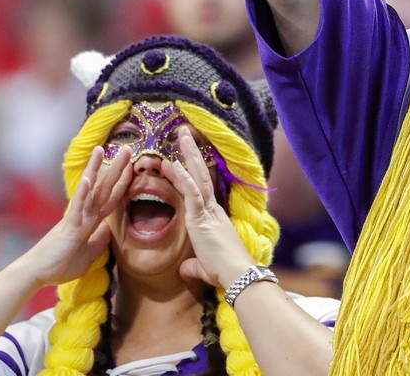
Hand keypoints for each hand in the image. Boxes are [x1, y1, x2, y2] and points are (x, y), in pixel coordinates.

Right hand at [21, 145, 132, 286]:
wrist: (36, 274)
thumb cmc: (58, 265)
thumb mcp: (87, 256)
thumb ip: (98, 242)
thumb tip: (109, 231)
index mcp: (89, 221)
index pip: (110, 199)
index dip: (121, 184)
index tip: (132, 167)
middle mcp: (84, 214)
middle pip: (103, 187)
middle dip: (116, 168)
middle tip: (126, 148)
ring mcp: (76, 217)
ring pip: (91, 190)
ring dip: (97, 169)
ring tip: (102, 149)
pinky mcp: (69, 225)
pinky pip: (78, 206)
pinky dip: (84, 192)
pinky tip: (90, 177)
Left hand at [162, 127, 255, 286]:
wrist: (238, 275)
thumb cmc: (225, 272)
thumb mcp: (204, 267)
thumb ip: (193, 265)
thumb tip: (185, 269)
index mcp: (213, 218)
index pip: (202, 189)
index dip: (193, 172)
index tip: (185, 157)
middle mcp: (212, 209)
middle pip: (202, 174)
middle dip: (192, 153)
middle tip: (185, 133)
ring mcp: (208, 211)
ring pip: (198, 176)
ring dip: (188, 155)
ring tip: (181, 135)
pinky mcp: (202, 217)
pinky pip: (191, 192)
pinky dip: (182, 177)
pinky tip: (172, 164)